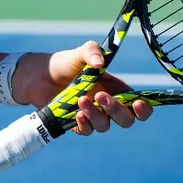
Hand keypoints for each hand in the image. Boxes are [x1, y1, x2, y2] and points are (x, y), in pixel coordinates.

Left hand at [15, 42, 153, 135]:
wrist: (38, 76)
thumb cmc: (64, 63)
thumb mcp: (79, 53)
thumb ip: (91, 51)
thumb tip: (100, 62)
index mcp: (114, 88)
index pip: (137, 103)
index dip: (143, 108)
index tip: (138, 103)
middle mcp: (106, 104)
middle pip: (126, 119)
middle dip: (117, 111)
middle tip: (101, 97)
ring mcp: (92, 115)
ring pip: (105, 126)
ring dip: (96, 116)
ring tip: (81, 100)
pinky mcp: (76, 123)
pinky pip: (87, 131)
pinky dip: (84, 124)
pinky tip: (77, 114)